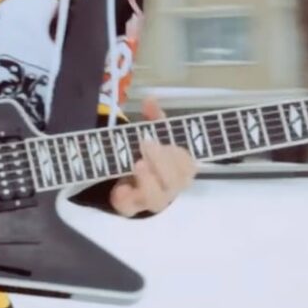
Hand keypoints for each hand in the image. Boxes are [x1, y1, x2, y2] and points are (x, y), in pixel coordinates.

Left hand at [109, 95, 197, 216]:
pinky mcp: (132, 208)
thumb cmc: (151, 154)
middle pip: (174, 182)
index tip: (157, 138)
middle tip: (146, 144)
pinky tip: (120, 188)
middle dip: (161, 163)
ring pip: (157, 200)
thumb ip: (154, 117)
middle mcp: (172, 188)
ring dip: (148, 182)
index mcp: (183, 169)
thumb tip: (150, 98)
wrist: (131, 179)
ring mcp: (153, 200)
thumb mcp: (154, 133)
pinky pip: (130, 209)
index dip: (175, 153)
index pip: (188, 164)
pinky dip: (125, 198)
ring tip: (138, 164)